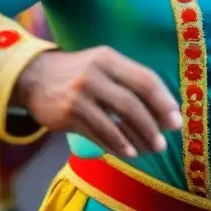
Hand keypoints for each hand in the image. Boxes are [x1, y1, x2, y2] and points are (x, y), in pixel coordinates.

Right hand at [13, 47, 182, 157]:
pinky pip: (97, 133)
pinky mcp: (67, 114)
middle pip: (131, 103)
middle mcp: (95, 74)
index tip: (175, 120)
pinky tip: (128, 152)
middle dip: (152, 125)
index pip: (144, 79)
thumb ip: (130, 81)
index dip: (163, 102)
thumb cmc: (81, 73)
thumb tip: (164, 110)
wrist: (35, 76)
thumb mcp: (103, 65)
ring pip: (115, 121)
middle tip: (164, 142)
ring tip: (150, 149)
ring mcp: (79, 95)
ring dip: (136, 139)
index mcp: (109, 58)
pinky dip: (116, 144)